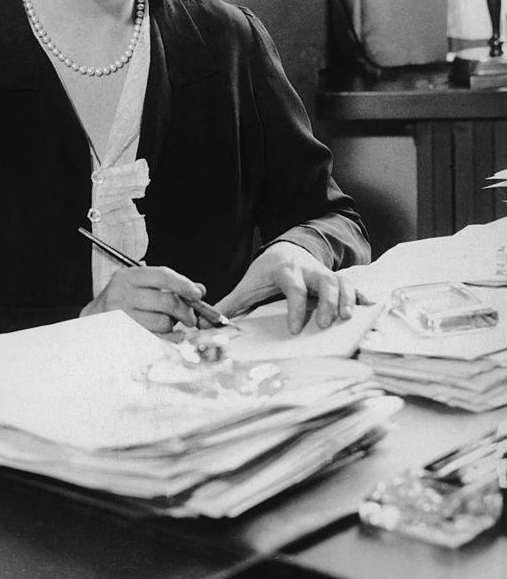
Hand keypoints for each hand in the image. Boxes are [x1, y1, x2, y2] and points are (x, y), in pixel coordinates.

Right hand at [80, 266, 205, 333]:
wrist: (92, 323)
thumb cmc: (120, 303)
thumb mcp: (140, 286)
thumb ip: (168, 286)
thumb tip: (199, 290)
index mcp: (127, 277)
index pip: (162, 275)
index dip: (183, 284)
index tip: (197, 294)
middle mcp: (122, 294)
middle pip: (166, 301)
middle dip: (185, 311)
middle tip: (190, 318)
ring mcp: (122, 316)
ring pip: (163, 322)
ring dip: (172, 326)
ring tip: (166, 324)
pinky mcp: (124, 336)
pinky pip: (156, 339)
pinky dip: (166, 338)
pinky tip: (164, 335)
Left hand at [213, 241, 355, 333]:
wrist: (286, 248)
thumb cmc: (266, 271)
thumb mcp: (248, 283)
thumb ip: (232, 302)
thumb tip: (208, 320)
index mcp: (285, 270)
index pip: (292, 288)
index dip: (296, 309)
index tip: (296, 330)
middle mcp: (308, 270)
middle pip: (323, 281)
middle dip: (326, 301)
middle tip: (325, 323)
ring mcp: (324, 272)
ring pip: (340, 281)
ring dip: (346, 299)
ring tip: (347, 318)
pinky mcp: (335, 277)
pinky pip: (352, 284)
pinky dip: (362, 295)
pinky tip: (370, 306)